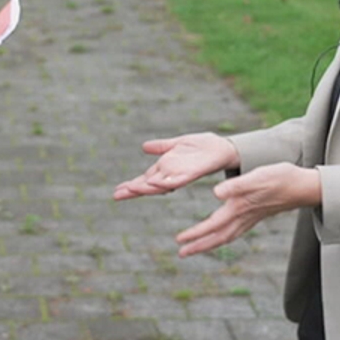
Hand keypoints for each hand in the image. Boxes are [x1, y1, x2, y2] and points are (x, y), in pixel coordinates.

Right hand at [113, 133, 239, 199]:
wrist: (223, 147)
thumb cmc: (202, 146)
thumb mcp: (178, 143)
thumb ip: (162, 147)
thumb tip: (144, 147)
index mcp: (165, 169)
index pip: (144, 179)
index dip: (131, 185)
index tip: (116, 191)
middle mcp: (171, 174)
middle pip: (149, 185)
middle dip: (133, 190)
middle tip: (117, 195)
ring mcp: (181, 175)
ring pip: (160, 185)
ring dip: (146, 187)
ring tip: (132, 188)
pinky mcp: (193, 173)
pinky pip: (178, 180)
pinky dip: (166, 182)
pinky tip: (156, 183)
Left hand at [174, 162, 321, 256]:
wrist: (303, 186)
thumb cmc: (281, 178)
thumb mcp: (257, 177)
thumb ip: (236, 185)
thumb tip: (216, 193)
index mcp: (239, 208)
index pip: (212, 225)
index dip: (195, 234)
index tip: (179, 240)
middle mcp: (243, 217)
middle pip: (217, 237)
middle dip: (199, 246)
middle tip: (181, 253)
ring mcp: (250, 218)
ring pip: (226, 236)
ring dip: (209, 244)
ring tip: (194, 248)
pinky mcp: (256, 215)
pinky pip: (235, 232)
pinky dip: (223, 237)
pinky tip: (220, 236)